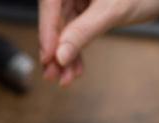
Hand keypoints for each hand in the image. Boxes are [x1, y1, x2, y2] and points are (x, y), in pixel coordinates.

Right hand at [38, 0, 158, 85]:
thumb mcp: (112, 11)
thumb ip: (84, 32)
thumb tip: (60, 56)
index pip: (50, 3)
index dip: (46, 31)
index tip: (48, 57)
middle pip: (54, 19)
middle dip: (55, 49)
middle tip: (53, 75)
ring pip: (63, 29)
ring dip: (64, 55)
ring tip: (66, 78)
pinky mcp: (85, 8)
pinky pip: (74, 31)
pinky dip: (75, 51)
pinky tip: (76, 69)